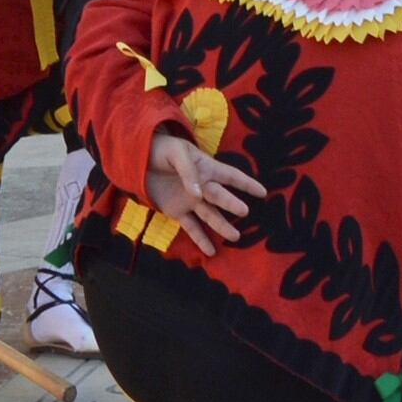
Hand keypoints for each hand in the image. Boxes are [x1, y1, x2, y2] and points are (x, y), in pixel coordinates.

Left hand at [144, 128, 264, 257]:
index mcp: (207, 168)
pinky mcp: (177, 212)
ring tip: (235, 237)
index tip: (262, 192)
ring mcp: (191, 201)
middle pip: (220, 197)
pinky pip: (191, 227)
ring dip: (221, 226)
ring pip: (210, 215)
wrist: (138, 159)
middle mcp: (203, 187)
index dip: (247, 183)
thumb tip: (198, 193)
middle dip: (232, 203)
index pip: (231, 176)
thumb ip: (188, 172)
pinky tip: (210, 251)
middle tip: (245, 211)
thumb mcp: (177, 153)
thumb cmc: (163, 150)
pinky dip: (200, 239)